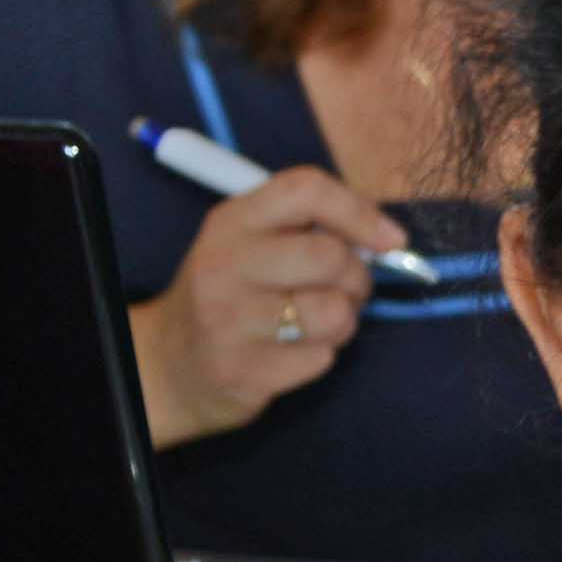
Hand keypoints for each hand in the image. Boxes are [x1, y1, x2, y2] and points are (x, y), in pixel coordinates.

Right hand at [126, 165, 393, 445]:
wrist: (171, 364)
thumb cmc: (230, 295)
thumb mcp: (250, 244)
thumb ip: (307, 229)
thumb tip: (384, 237)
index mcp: (231, 221)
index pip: (305, 190)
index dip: (359, 211)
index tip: (390, 240)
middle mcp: (225, 264)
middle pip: (329, 256)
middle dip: (358, 278)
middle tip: (348, 290)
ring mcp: (230, 320)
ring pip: (333, 311)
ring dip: (344, 321)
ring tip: (320, 323)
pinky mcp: (243, 371)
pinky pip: (321, 357)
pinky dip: (321, 355)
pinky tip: (293, 352)